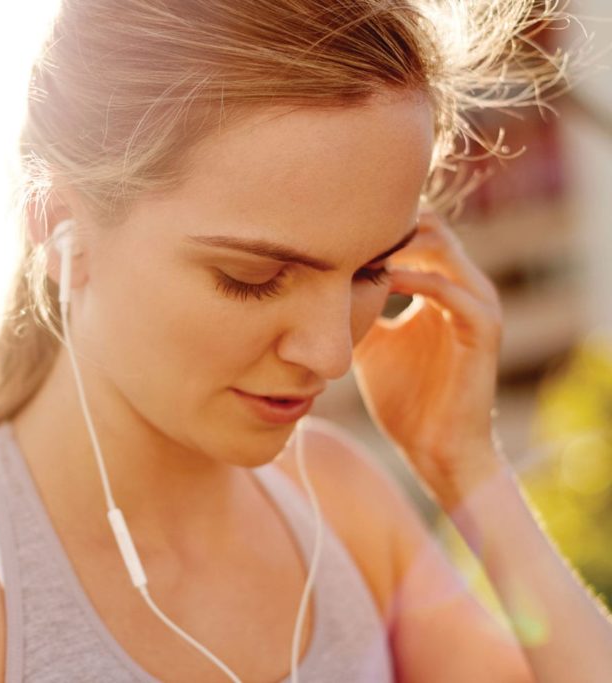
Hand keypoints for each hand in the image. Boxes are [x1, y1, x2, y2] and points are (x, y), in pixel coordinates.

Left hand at [352, 210, 505, 502]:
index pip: (415, 234)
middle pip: (430, 228)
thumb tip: (313, 284)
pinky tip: (381, 280)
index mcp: (440, 287)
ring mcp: (477, 304)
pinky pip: (449, 289)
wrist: (434, 448)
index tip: (329, 226)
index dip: (374, 227)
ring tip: (356, 244)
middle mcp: (464, 287)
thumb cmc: (402, 398)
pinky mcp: (483, 328)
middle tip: (338, 225)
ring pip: (443, 247)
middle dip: (386, 224)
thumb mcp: (367, 341)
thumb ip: (354, 307)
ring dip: (400, 242)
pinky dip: (415, 279)